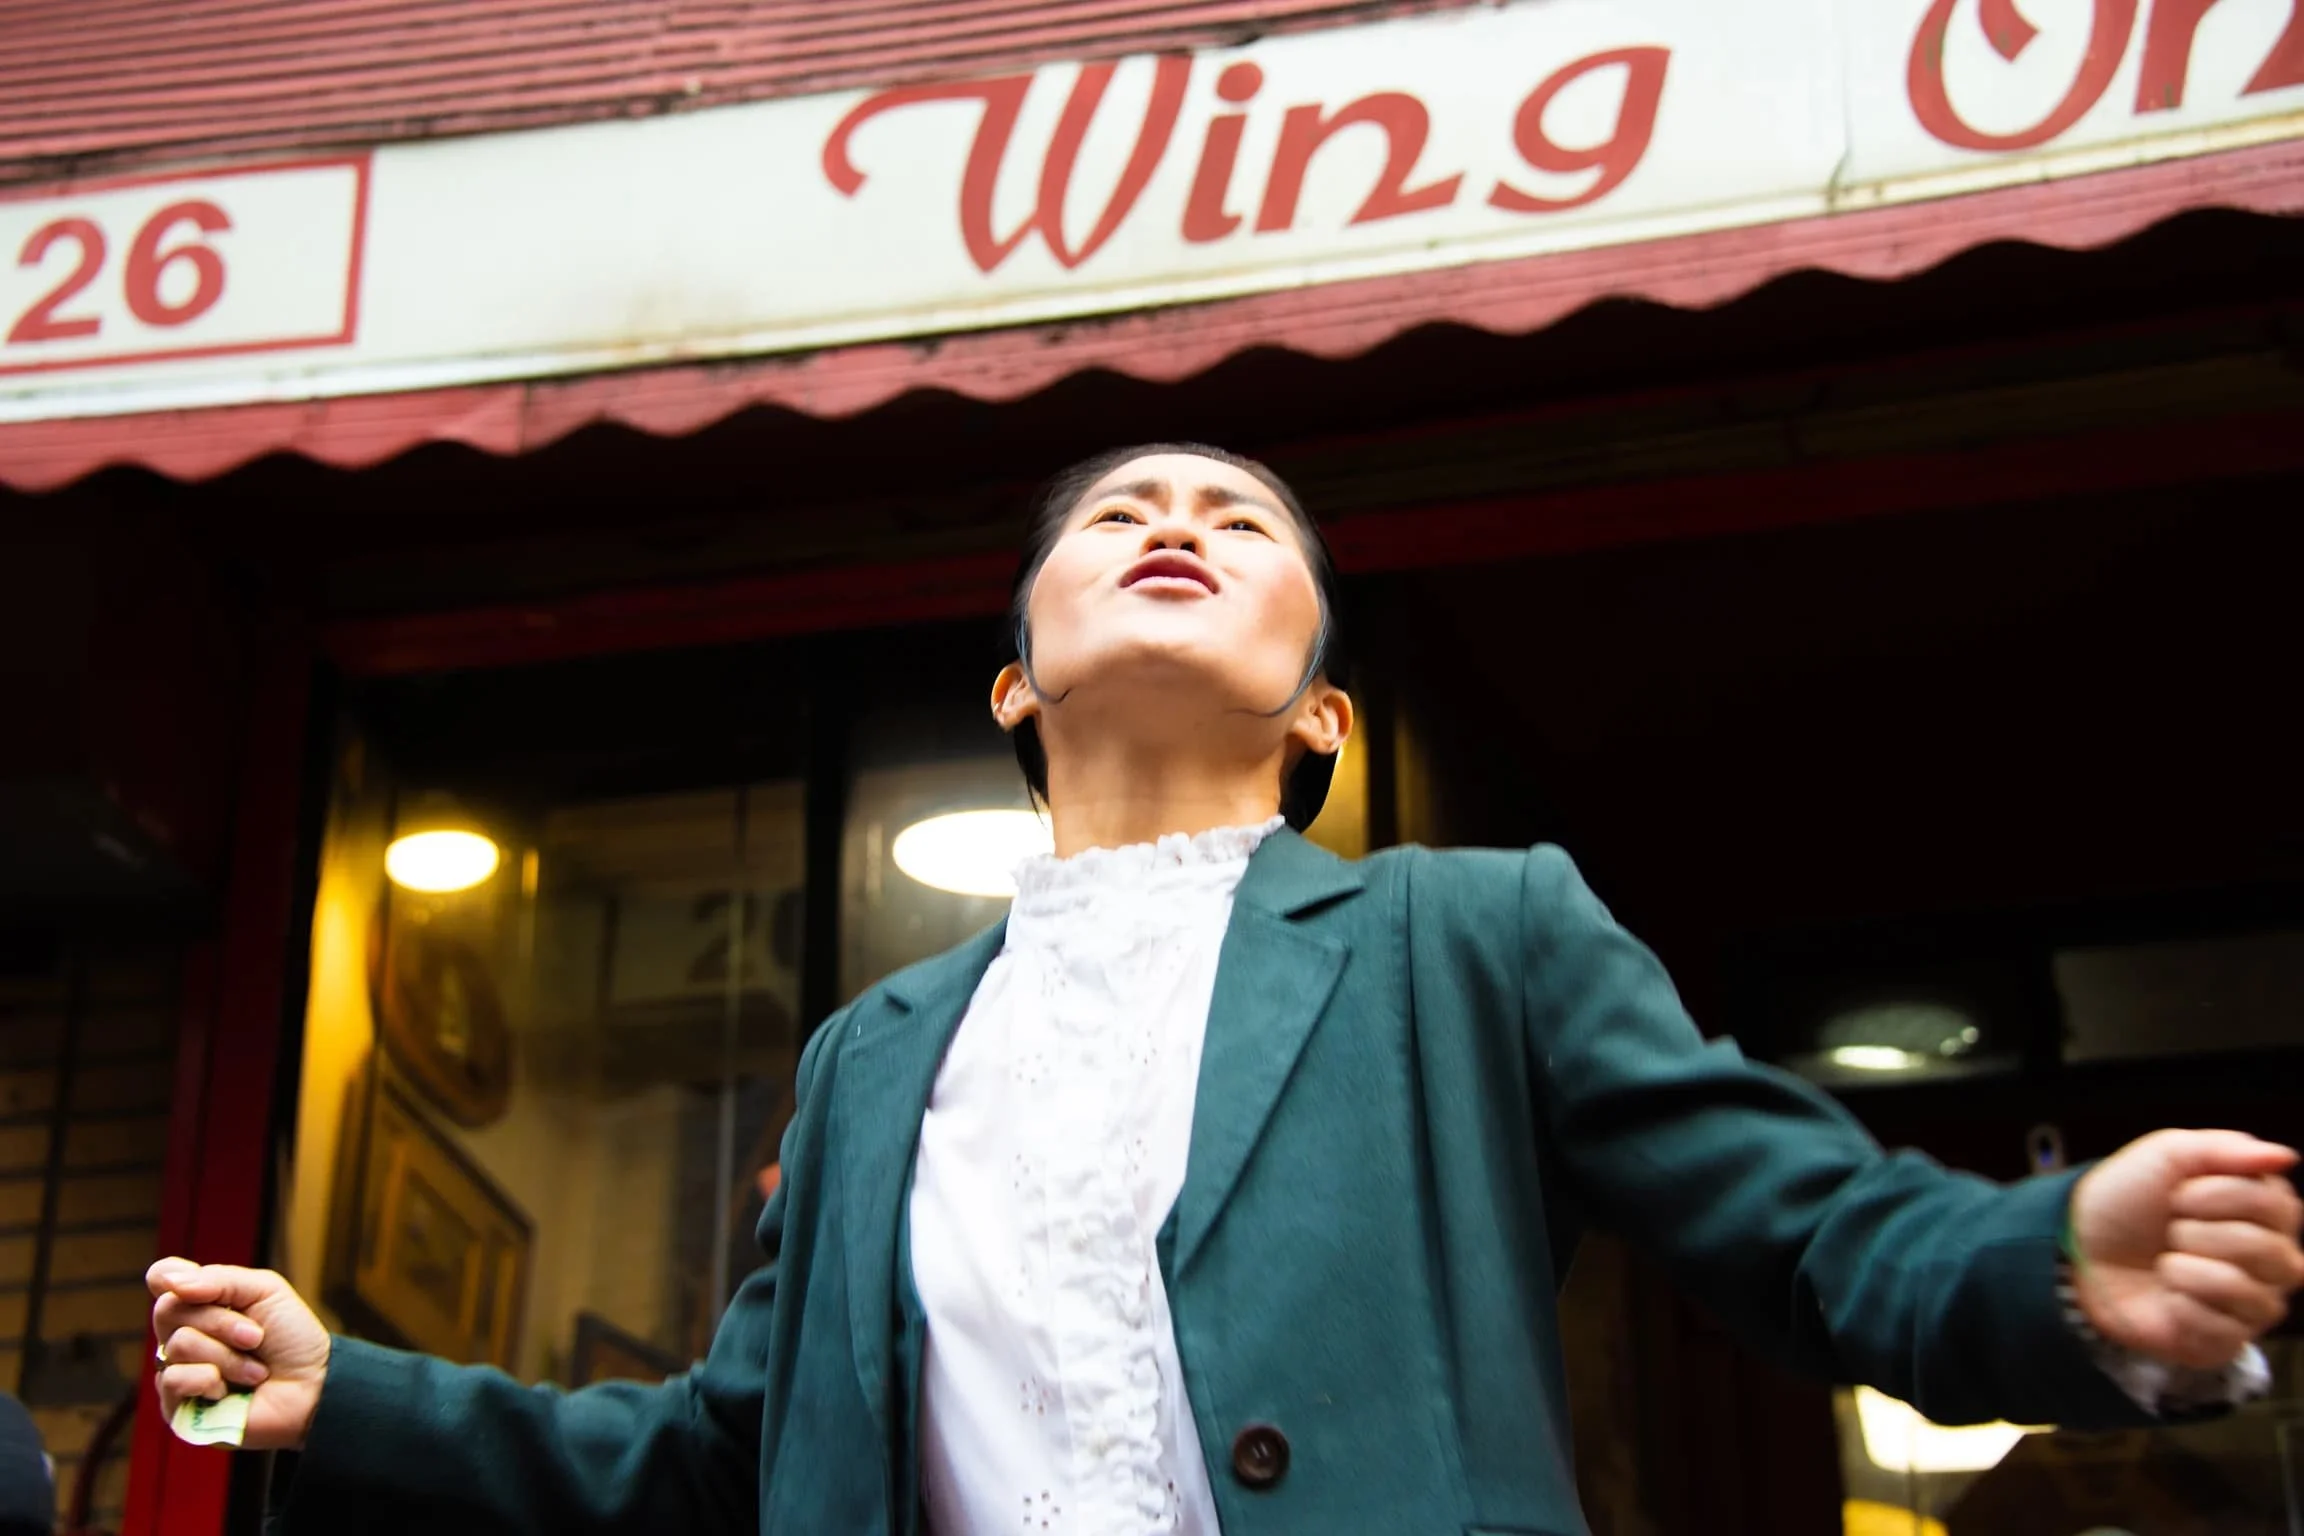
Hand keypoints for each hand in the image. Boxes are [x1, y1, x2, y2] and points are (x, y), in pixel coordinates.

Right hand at [148, 1258, 331, 1450]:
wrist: (312, 1385)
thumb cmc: (291, 1338)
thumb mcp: (265, 1291)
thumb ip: (219, 1279)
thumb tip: (170, 1280)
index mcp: (201, 1304)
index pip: (161, 1278)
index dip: (168, 1277)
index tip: (200, 1288)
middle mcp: (181, 1335)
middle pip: (169, 1310)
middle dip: (221, 1322)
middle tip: (256, 1337)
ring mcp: (177, 1370)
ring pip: (178, 1345)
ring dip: (228, 1356)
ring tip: (254, 1370)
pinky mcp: (176, 1407)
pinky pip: (172, 1379)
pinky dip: (210, 1380)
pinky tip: (228, 1392)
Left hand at [2068, 1130, 2303, 1369]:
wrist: (2076, 1247)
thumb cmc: (2124, 1199)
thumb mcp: (2166, 1154)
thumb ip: (2226, 1149)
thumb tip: (2284, 1157)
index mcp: (2264, 1212)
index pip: (2276, 1206)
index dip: (2220, 1196)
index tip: (2176, 1195)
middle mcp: (2270, 1260)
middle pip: (2268, 1251)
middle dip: (2201, 1234)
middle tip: (2170, 1230)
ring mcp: (2251, 1303)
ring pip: (2250, 1293)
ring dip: (2189, 1271)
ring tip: (2164, 1263)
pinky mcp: (2225, 1340)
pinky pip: (2224, 1330)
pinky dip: (2182, 1307)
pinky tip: (2166, 1296)